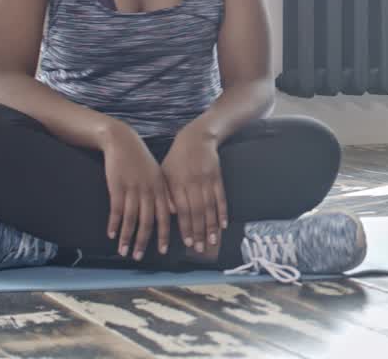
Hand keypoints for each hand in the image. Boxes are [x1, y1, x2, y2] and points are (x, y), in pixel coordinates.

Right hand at [101, 123, 170, 259]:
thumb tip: (171, 212)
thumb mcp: (157, 175)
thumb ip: (164, 193)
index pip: (165, 216)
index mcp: (161, 188)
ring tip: (123, 251)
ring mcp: (133, 189)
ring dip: (126, 237)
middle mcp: (149, 191)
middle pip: (148, 221)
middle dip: (143, 241)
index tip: (162, 251)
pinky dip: (114, 224)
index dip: (163, 235)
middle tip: (139, 257)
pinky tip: (111, 234)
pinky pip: (116, 210)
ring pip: (131, 219)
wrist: (123, 142)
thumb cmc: (141, 161)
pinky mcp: (117, 187)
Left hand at [161, 126, 227, 253]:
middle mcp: (192, 183)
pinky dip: (222, 211)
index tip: (188, 243)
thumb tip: (169, 213)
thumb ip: (166, 193)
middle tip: (201, 249)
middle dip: (199, 232)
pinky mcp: (217, 177)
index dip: (186, 227)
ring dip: (211, 226)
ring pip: (210, 207)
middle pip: (197, 212)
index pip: (182, 210)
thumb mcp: (164, 172)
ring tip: (213, 241)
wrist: (197, 138)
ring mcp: (206, 180)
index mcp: (177, 184)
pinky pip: (220, 197)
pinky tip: (223, 224)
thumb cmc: (177, 158)